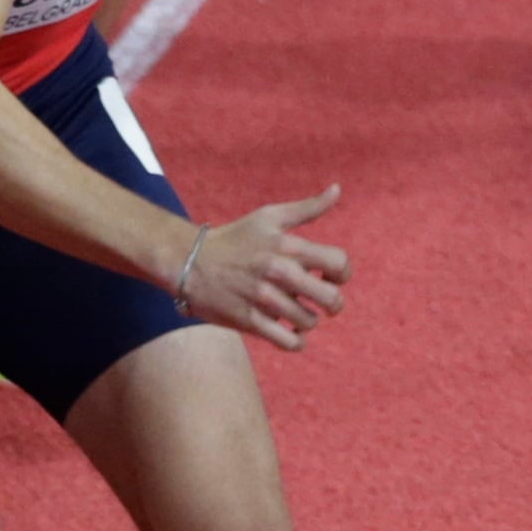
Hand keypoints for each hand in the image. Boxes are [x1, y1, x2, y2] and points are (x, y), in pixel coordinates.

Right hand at [181, 185, 351, 350]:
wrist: (189, 261)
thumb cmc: (236, 238)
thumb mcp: (270, 216)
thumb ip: (308, 208)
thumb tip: (337, 189)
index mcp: (288, 246)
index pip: (339, 263)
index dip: (343, 273)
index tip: (331, 277)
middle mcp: (278, 272)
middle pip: (331, 298)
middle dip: (334, 304)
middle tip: (326, 304)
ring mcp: (263, 298)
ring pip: (309, 321)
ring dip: (309, 320)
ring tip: (300, 314)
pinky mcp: (248, 320)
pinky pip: (286, 341)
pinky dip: (296, 341)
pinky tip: (292, 334)